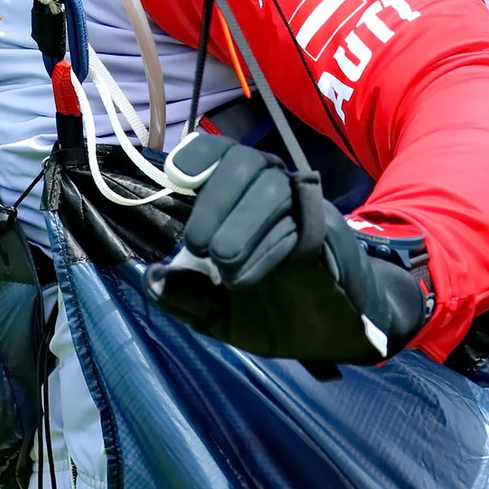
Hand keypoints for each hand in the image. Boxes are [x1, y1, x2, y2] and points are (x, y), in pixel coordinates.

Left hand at [142, 136, 426, 364]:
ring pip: (273, 187)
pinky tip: (246, 276)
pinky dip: (268, 248)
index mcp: (244, 199)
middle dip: (214, 199)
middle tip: (197, 246)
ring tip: (222, 265)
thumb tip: (153, 279)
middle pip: (246, 161)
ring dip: (241, 224)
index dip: (199, 155)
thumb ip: (187, 297)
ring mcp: (306, 209)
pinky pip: (301, 224)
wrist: (335, 335)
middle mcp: (276, 191)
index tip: (176, 178)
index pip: (223, 153)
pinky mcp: (330, 234)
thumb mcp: (220, 314)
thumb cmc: (276, 312)